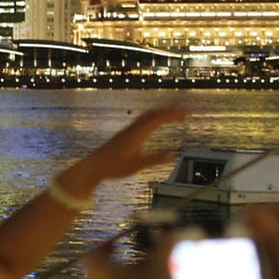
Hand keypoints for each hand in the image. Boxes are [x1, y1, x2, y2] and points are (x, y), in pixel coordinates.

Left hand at [55, 107, 186, 197]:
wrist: (93, 166)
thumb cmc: (113, 167)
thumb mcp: (136, 166)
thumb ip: (154, 160)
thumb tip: (172, 155)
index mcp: (137, 134)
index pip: (157, 119)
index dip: (172, 115)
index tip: (185, 114)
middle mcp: (132, 129)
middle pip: (152, 113)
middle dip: (169, 112)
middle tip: (184, 113)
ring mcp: (127, 130)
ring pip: (146, 116)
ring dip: (161, 113)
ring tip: (174, 116)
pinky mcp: (125, 134)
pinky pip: (142, 120)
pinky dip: (153, 118)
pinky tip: (156, 123)